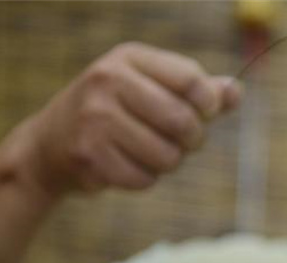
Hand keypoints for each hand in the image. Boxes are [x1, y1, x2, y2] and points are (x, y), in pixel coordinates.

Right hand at [22, 42, 241, 193]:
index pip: (191, 80)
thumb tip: (236, 92)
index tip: (204, 114)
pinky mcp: (89, 155)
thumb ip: (197, 90)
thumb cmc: (116, 113)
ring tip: (149, 152)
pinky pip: (145, 179)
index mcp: (129, 58)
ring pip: (167, 156)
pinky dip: (145, 179)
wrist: (50, 144)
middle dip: (192, 140)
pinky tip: (126, 165)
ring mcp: (95, 118)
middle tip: (181, 142)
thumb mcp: (151, 88)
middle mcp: (108, 81)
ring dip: (168, 163)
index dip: (209, 105)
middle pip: (182, 121)